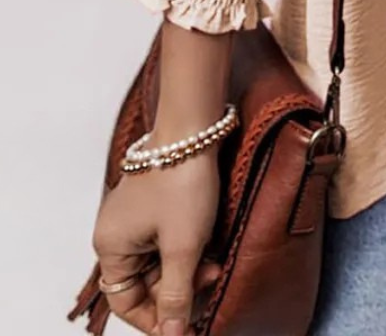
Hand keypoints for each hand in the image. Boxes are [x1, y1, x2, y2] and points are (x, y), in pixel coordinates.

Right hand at [92, 149, 222, 333]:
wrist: (195, 129)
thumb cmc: (182, 183)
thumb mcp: (183, 246)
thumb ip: (176, 294)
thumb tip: (171, 335)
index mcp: (111, 247)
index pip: (126, 303)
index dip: (155, 320)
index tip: (184, 328)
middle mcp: (118, 234)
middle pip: (146, 284)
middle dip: (180, 289)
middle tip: (212, 282)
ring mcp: (137, 218)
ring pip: (162, 262)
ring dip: (189, 269)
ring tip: (215, 264)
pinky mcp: (157, 204)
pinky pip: (170, 241)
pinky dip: (189, 249)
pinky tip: (210, 247)